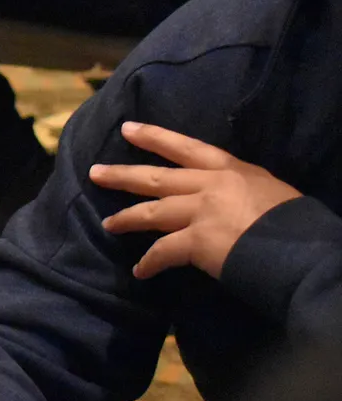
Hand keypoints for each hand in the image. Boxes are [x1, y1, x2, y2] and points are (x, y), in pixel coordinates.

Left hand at [91, 121, 300, 279]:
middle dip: (124, 174)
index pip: (188, 147)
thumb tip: (236, 202)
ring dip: (126, 218)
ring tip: (107, 225)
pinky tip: (140, 271)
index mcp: (233, 170)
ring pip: (152, 211)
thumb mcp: (272, 192)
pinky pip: (163, 252)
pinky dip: (149, 263)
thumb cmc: (297, 222)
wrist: (304, 248)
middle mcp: (211, 185)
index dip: (156, 137)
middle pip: (158, 176)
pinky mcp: (197, 240)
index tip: (129, 128)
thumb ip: (245, 191)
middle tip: (96, 172)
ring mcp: (201, 211)